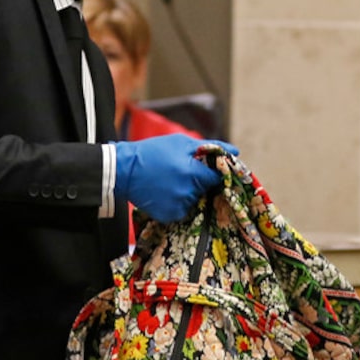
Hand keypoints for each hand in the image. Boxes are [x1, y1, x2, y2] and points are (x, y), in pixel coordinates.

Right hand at [113, 135, 237, 222]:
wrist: (123, 170)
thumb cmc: (153, 152)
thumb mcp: (181, 143)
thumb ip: (211, 147)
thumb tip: (236, 151)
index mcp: (193, 174)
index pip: (217, 177)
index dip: (214, 172)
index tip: (208, 169)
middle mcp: (188, 193)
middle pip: (206, 190)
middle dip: (200, 182)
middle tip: (182, 172)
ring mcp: (178, 207)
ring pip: (195, 200)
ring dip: (189, 192)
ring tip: (171, 181)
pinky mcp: (169, 216)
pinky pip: (182, 210)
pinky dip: (178, 203)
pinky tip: (166, 192)